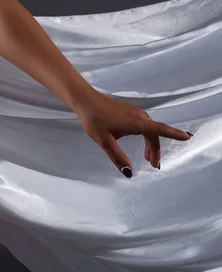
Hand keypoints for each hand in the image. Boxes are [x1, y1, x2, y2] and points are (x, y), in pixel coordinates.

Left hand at [73, 89, 191, 176]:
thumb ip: (117, 157)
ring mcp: (133, 111)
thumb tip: (130, 172)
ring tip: (147, 156)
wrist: (84, 99)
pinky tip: (138, 139)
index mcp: (136, 123)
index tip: (187, 137)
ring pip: (148, 128)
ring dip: (150, 142)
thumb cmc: (93, 119)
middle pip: (154, 133)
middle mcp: (138, 115)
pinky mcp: (127, 109)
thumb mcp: (104, 141)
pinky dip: (144, 134)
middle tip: (153, 164)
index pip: (160, 130)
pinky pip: (142, 123)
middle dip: (156, 149)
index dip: (174, 134)